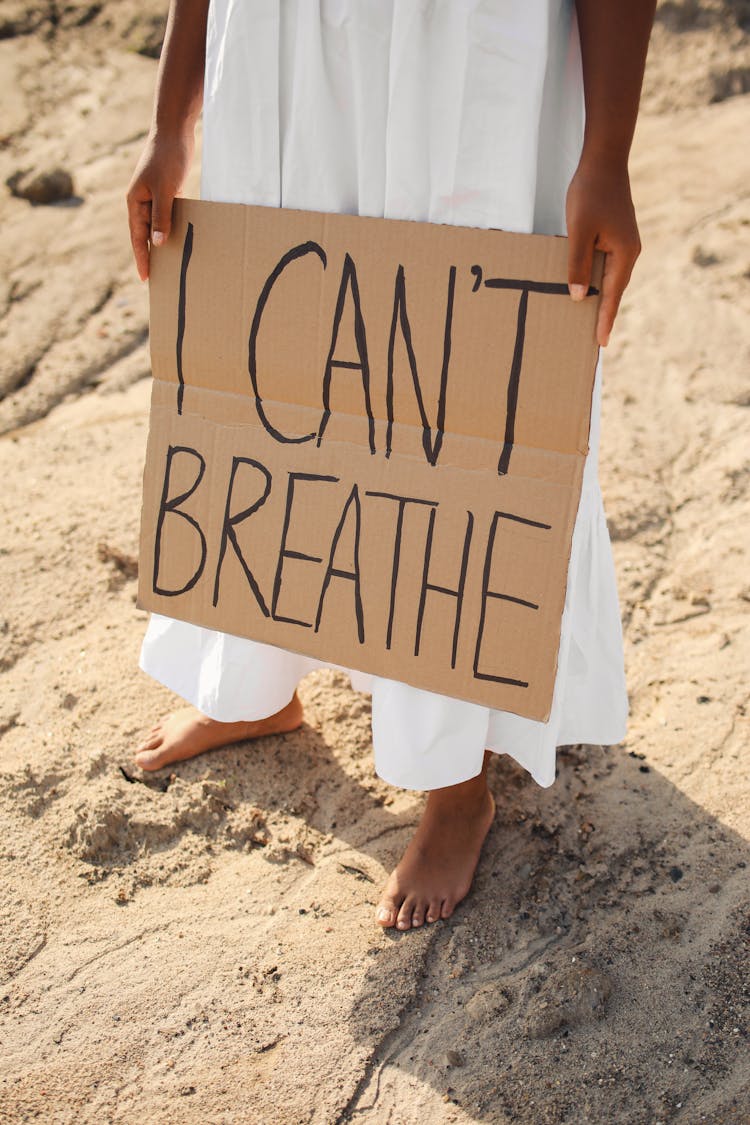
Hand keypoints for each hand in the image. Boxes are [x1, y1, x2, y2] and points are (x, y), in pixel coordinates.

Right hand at [126, 130, 193, 280]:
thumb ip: (160, 217)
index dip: (141, 258)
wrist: (174, 131)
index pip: (137, 237)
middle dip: (149, 255)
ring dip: (161, 243)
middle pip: (144, 234)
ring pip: (156, 226)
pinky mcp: (165, 191)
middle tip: (157, 277)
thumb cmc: (167, 159)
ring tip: (170, 262)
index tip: (145, 277)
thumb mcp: (165, 190)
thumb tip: (156, 243)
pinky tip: (180, 238)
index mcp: (135, 202)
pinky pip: (166, 216)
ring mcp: (152, 196)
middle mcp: (141, 201)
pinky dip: (171, 228)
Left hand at [565, 155, 640, 345]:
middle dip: (603, 314)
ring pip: (609, 279)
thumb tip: (580, 297)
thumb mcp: (579, 231)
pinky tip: (585, 289)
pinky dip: (597, 281)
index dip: (605, 320)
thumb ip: (579, 264)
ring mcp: (624, 244)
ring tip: (588, 321)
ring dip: (599, 299)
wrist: (603, 161)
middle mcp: (629, 252)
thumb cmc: (590, 193)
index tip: (601, 342)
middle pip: (614, 291)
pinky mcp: (616, 237)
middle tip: (594, 340)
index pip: (613, 296)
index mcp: (624, 254)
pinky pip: (606, 266)